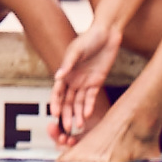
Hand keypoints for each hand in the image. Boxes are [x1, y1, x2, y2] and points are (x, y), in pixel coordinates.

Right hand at [48, 20, 120, 142]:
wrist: (107, 34)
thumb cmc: (89, 38)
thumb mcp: (77, 49)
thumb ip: (68, 63)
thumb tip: (57, 77)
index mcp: (64, 72)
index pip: (57, 91)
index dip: (55, 103)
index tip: (54, 114)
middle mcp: (72, 79)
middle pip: (67, 100)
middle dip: (66, 114)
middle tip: (66, 127)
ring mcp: (84, 82)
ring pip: (78, 102)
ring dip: (77, 114)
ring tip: (79, 126)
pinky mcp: (96, 82)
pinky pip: (91, 97)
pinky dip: (89, 107)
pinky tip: (87, 116)